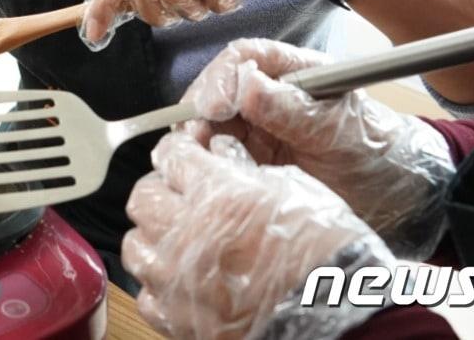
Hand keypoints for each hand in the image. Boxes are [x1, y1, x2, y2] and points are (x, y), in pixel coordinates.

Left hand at [123, 132, 390, 339]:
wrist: (337, 322)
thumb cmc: (325, 256)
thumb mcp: (294, 190)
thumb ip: (246, 169)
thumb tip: (220, 154)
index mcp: (218, 194)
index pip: (172, 155)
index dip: (179, 151)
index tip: (185, 154)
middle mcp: (187, 233)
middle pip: (143, 196)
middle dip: (160, 189)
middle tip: (179, 194)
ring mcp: (177, 279)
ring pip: (136, 244)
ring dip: (153, 235)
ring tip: (178, 237)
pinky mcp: (178, 319)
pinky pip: (146, 292)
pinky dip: (159, 282)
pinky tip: (184, 277)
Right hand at [179, 38, 453, 257]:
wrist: (396, 200)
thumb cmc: (376, 155)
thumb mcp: (339, 132)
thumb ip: (294, 111)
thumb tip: (247, 85)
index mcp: (295, 72)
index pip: (245, 57)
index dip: (221, 77)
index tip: (211, 107)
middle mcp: (269, 94)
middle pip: (218, 89)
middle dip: (200, 109)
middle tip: (191, 137)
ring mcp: (257, 127)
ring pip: (211, 123)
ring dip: (198, 138)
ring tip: (195, 159)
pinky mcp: (250, 159)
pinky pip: (217, 155)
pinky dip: (206, 162)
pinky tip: (206, 174)